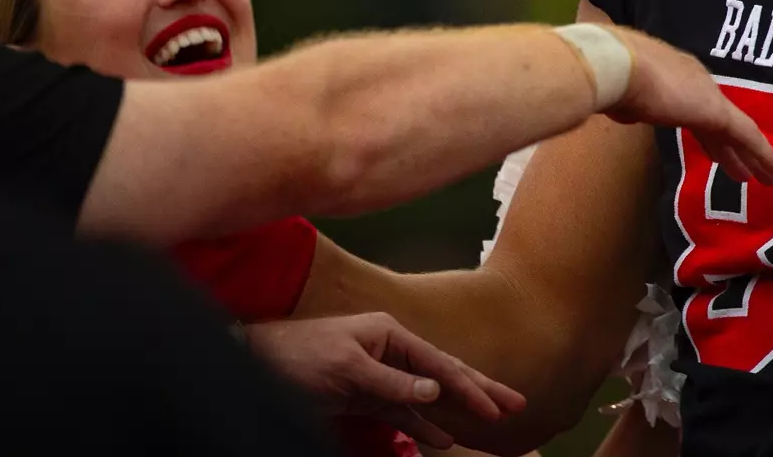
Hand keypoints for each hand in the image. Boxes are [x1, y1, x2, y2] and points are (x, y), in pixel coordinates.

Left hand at [242, 312, 524, 448]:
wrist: (257, 361)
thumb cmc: (299, 356)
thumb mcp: (346, 369)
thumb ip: (391, 383)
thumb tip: (434, 392)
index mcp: (389, 335)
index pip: (440, 365)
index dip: (471, 388)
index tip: (497, 408)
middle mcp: (390, 351)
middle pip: (443, 374)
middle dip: (479, 390)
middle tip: (516, 404)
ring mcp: (378, 374)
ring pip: (427, 396)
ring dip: (456, 410)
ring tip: (490, 420)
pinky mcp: (364, 395)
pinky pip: (402, 412)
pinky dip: (422, 425)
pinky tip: (443, 438)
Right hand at [604, 27, 772, 184]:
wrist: (618, 66)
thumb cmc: (611, 78)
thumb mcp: (622, 94)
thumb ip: (629, 104)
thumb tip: (624, 111)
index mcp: (674, 75)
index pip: (695, 107)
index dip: (707, 131)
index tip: (715, 150)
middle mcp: (695, 81)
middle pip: (719, 122)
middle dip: (732, 148)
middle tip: (745, 170)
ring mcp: (708, 95)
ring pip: (738, 131)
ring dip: (752, 155)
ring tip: (768, 177)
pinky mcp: (717, 112)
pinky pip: (746, 136)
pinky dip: (761, 154)